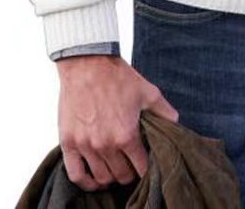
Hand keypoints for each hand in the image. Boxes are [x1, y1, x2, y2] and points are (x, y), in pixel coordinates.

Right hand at [55, 54, 179, 190]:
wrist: (87, 64)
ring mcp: (85, 145)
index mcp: (126, 135)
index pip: (140, 168)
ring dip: (110, 177)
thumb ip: (164, 111)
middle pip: (121, 176)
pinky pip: (75, 174)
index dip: (146, 169)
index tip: (146, 164)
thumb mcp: (148, 92)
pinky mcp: (69, 142)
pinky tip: (93, 178)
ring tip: (115, 168)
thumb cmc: (117, 77)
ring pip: (101, 178)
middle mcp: (105, 144)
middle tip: (131, 165)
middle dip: (130, 173)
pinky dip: (85, 181)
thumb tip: (176, 123)